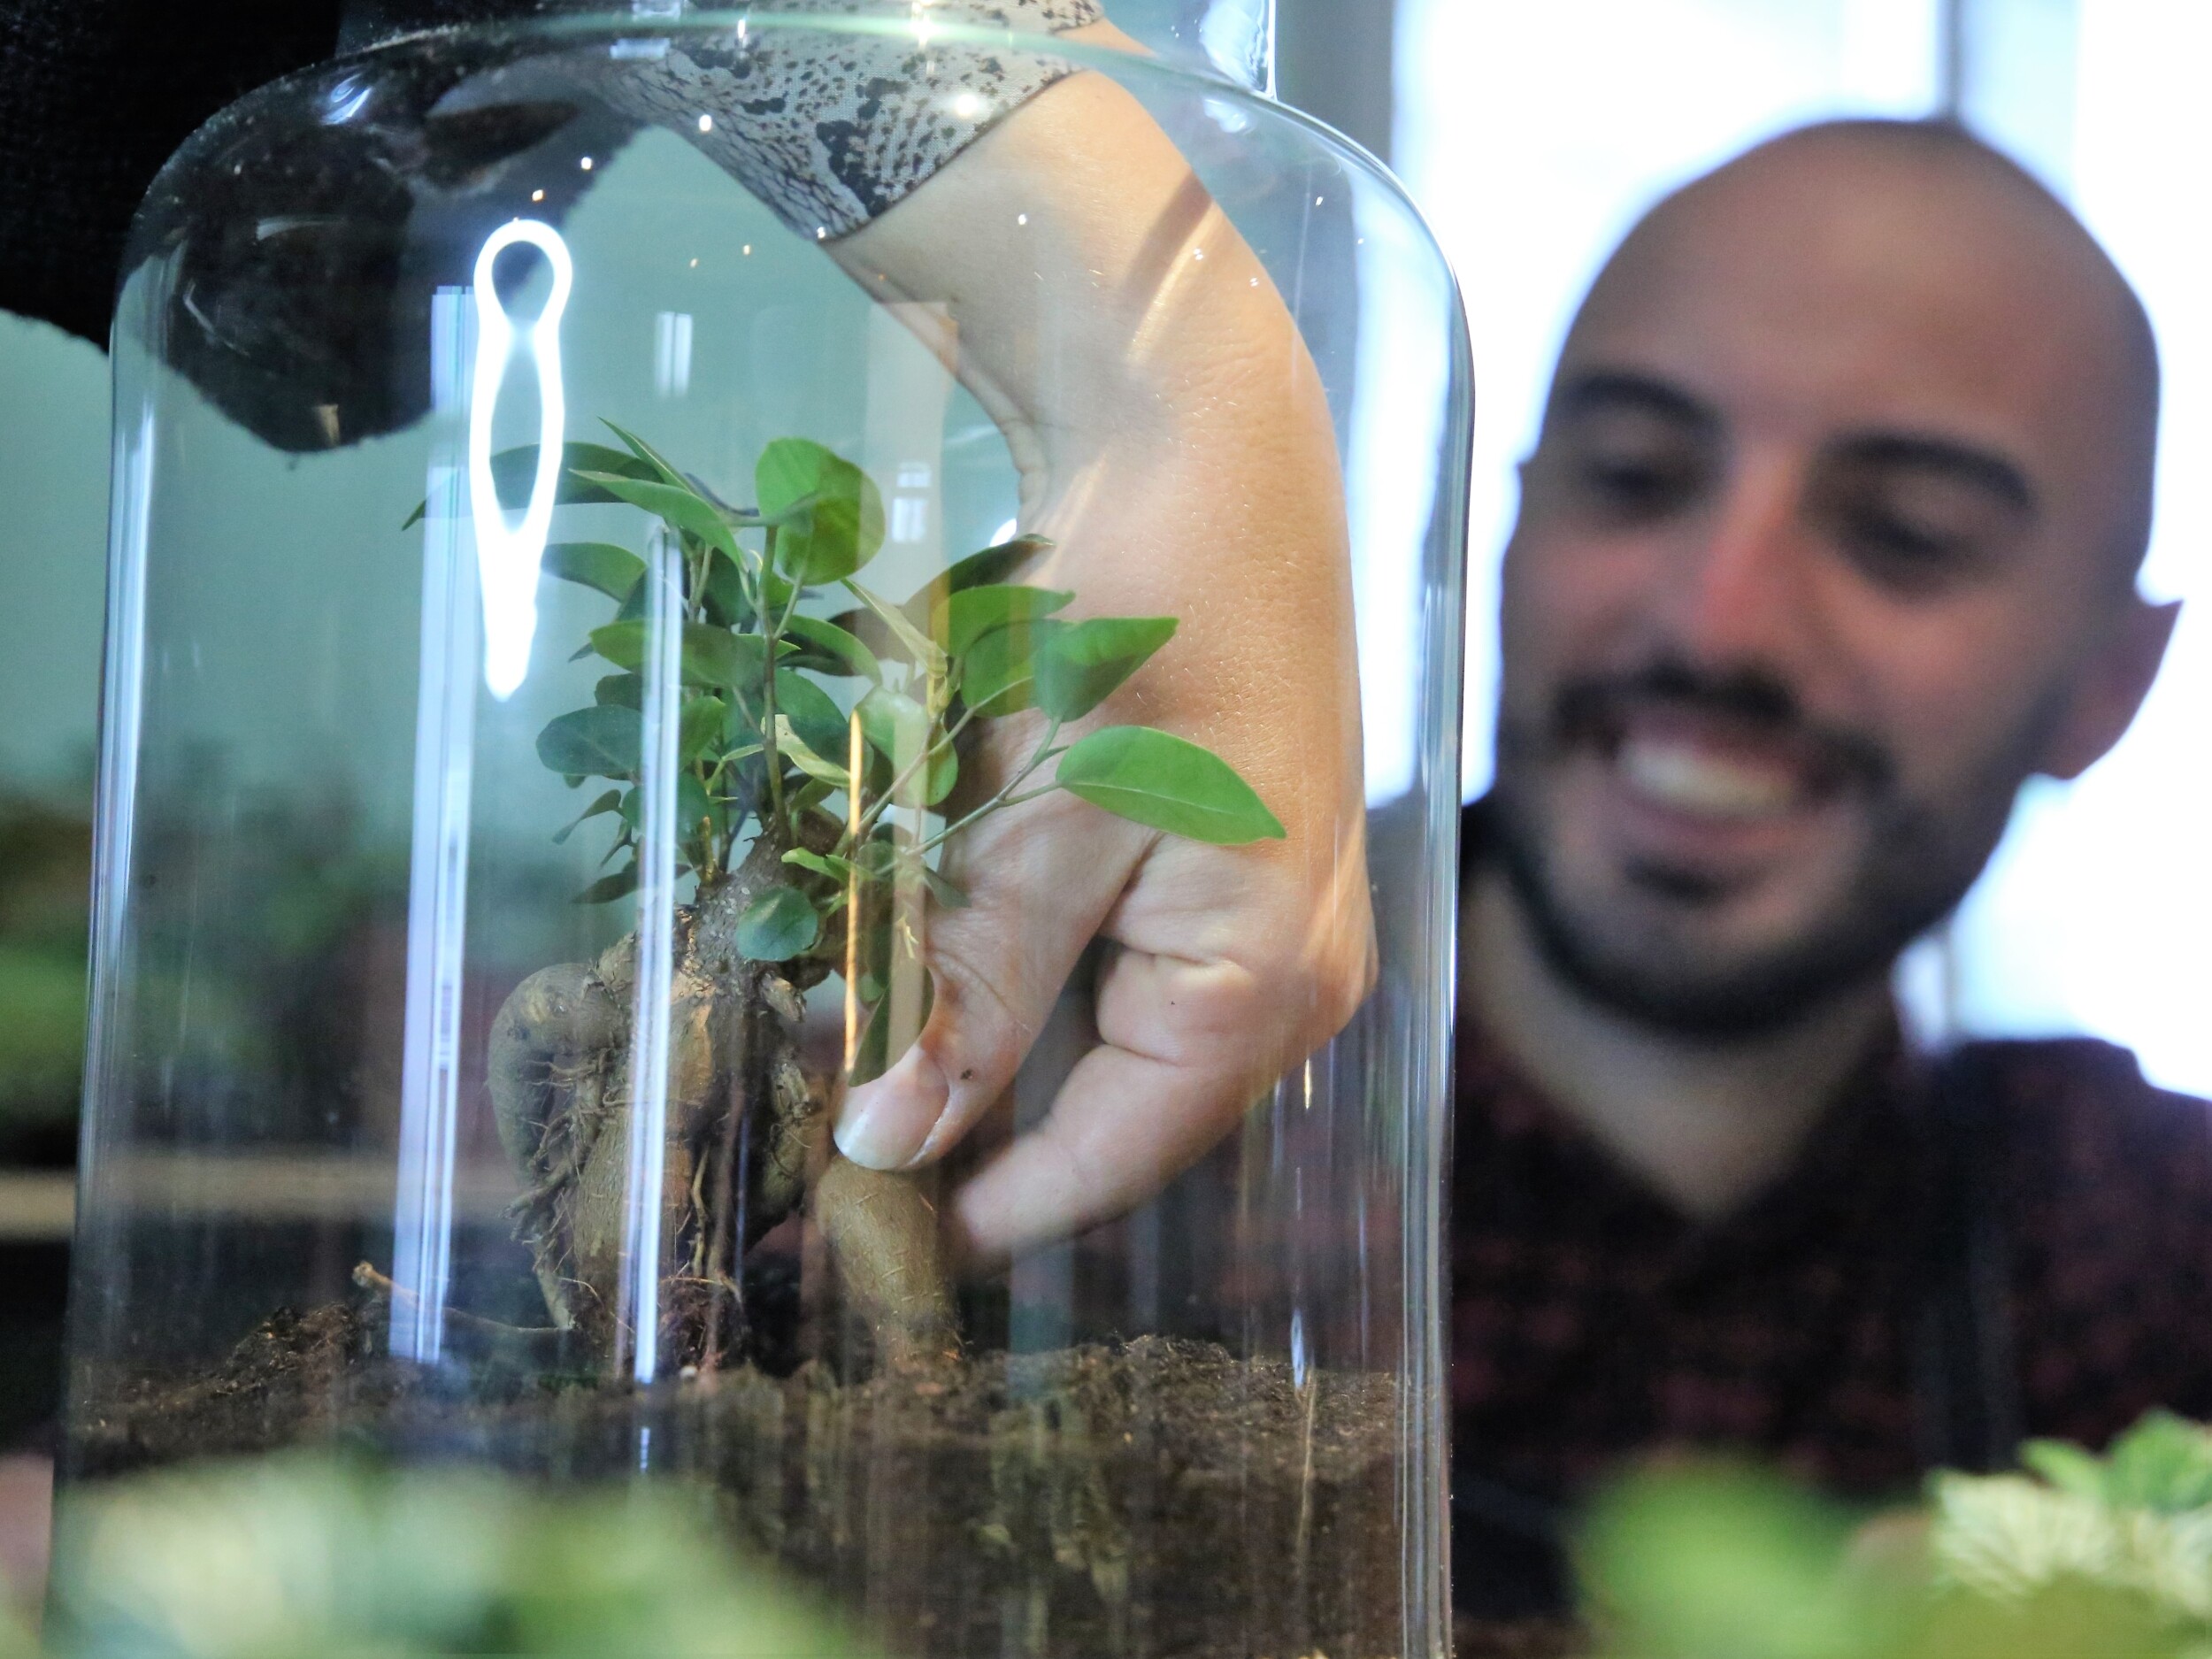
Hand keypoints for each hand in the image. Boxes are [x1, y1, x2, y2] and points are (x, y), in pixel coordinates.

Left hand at [824, 39, 1373, 1260]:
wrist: (1205, 439)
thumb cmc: (1135, 617)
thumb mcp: (1033, 816)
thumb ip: (966, 986)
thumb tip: (887, 1140)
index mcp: (1261, 987)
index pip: (1109, 1157)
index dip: (986, 1202)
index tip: (859, 1227)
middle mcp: (1299, 979)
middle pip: (1122, 1109)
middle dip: (988, 1121)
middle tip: (842, 1123)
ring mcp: (1281, 923)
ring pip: (1121, 1041)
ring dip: (1006, 1044)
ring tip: (880, 1042)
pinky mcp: (1245, 866)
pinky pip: (1137, 970)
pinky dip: (1046, 975)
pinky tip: (961, 957)